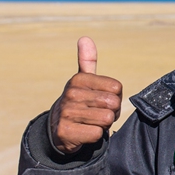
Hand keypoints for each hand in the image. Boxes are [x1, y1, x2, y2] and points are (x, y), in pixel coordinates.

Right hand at [49, 37, 123, 153]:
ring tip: (90, 122)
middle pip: (113, 104)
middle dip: (111, 112)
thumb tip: (84, 38)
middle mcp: (71, 93)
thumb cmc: (79, 102)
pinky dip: (94, 136)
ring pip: (106, 119)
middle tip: (97, 113)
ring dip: (103, 125)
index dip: (115, 97)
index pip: (116, 87)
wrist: (58, 129)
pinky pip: (96, 134)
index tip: (102, 101)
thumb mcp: (83, 81)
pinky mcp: (66, 132)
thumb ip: (87, 61)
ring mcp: (67, 112)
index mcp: (79, 79)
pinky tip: (84, 132)